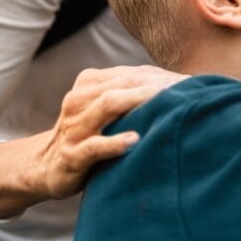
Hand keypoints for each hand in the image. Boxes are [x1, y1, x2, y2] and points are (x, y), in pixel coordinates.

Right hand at [0, 65, 184, 218]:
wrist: (44, 166)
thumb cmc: (90, 134)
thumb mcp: (106, 110)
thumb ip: (133, 96)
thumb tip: (182, 89)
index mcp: (91, 83)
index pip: (134, 73)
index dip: (165, 77)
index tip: (196, 83)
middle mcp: (81, 99)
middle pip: (125, 83)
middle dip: (159, 85)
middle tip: (192, 90)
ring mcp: (75, 127)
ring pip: (109, 105)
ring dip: (141, 101)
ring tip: (171, 102)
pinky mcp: (71, 155)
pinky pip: (94, 146)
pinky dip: (115, 142)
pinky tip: (135, 140)